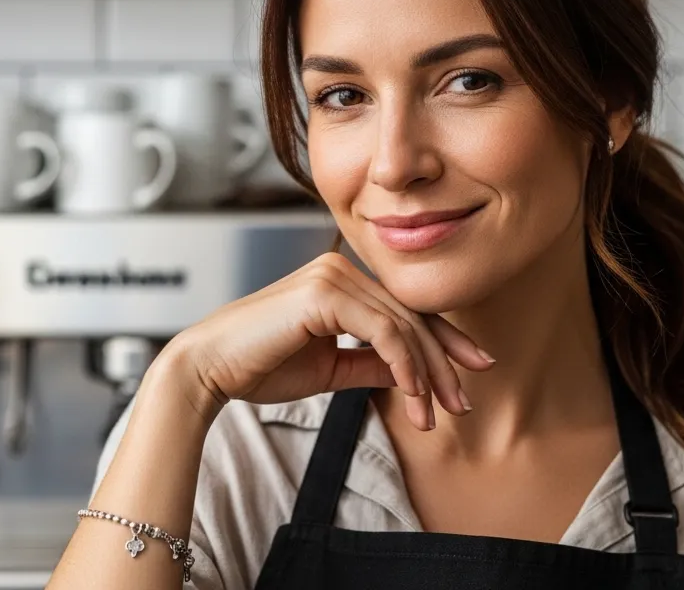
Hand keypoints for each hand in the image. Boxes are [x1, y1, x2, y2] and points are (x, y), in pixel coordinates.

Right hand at [171, 252, 494, 430]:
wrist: (210, 369)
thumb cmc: (259, 366)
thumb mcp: (331, 369)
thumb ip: (372, 365)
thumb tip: (413, 375)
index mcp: (341, 281)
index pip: (406, 310)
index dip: (444, 341)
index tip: (474, 370)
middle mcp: (341, 269)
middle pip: (412, 316)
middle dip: (444, 363)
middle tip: (464, 402)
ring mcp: (333, 276)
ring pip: (402, 325)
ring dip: (425, 374)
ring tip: (435, 414)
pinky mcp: (324, 293)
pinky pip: (382, 330)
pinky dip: (403, 364)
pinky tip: (412, 394)